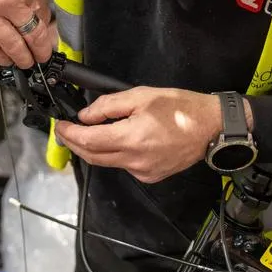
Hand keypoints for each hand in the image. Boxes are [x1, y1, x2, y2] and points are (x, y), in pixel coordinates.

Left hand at [55, 87, 227, 183]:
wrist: (211, 128)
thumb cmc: (180, 107)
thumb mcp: (141, 95)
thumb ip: (109, 106)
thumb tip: (85, 116)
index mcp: (131, 139)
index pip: (88, 141)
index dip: (69, 133)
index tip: (59, 125)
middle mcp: (134, 161)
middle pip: (92, 157)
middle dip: (74, 144)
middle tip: (64, 130)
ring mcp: (142, 172)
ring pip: (107, 162)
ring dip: (92, 149)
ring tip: (84, 134)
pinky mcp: (150, 176)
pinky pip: (124, 166)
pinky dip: (114, 154)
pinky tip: (116, 141)